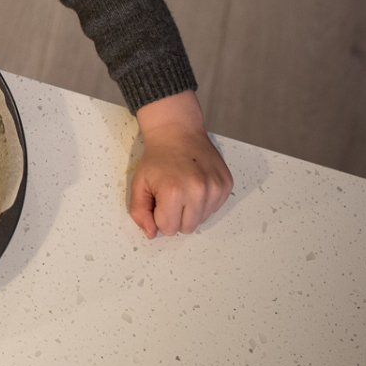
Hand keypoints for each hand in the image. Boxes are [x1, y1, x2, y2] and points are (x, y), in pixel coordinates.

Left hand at [129, 91, 233, 236]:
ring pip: (202, 221)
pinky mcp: (226, 185)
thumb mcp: (138, 183)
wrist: (177, 131)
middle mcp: (198, 192)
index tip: (158, 200)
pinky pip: (214, 209)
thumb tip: (151, 234)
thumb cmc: (156, 158)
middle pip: (187, 228)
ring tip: (183, 189)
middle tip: (170, 196)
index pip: (168, 229)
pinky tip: (195, 185)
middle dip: (175, 217)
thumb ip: (140, 212)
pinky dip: (203, 203)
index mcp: (174, 192)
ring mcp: (215, 188)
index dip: (160, 217)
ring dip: (190, 211)